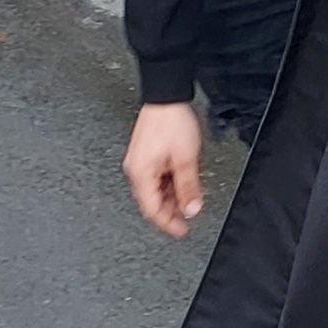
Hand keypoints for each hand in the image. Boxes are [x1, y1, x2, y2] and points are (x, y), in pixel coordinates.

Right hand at [124, 98, 204, 235]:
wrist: (165, 97)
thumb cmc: (172, 122)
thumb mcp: (186, 159)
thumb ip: (189, 187)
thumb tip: (191, 209)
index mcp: (140, 174)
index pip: (151, 210)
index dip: (168, 224)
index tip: (181, 231)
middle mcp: (135, 170)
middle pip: (151, 202)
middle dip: (170, 212)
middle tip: (187, 216)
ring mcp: (139, 162)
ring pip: (154, 190)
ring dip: (170, 198)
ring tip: (188, 199)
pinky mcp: (144, 154)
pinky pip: (155, 177)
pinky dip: (168, 185)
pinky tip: (180, 184)